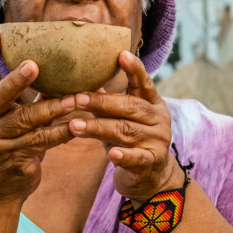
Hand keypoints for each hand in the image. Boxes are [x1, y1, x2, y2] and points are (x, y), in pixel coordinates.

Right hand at [0, 32, 75, 202]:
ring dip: (52, 108)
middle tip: (33, 65)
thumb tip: (56, 67)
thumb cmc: (13, 144)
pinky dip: (60, 133)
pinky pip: (40, 142)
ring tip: (74, 99)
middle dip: (16, 80)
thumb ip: (28, 97)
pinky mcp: (12, 159)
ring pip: (25, 120)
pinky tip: (77, 127)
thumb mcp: (14, 118)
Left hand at [67, 50, 182, 205]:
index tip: (121, 54)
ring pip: (125, 131)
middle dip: (102, 102)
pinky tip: (111, 154)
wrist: (152, 178)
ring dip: (97, 127)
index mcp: (153, 104)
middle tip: (77, 98)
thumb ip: (110, 103)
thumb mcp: (122, 119)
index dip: (134, 69)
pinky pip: (137, 158)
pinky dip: (124, 156)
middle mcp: (158, 119)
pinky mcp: (152, 162)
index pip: (144, 83)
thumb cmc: (132, 141)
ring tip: (74, 126)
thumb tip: (87, 78)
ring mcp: (157, 141)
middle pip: (130, 106)